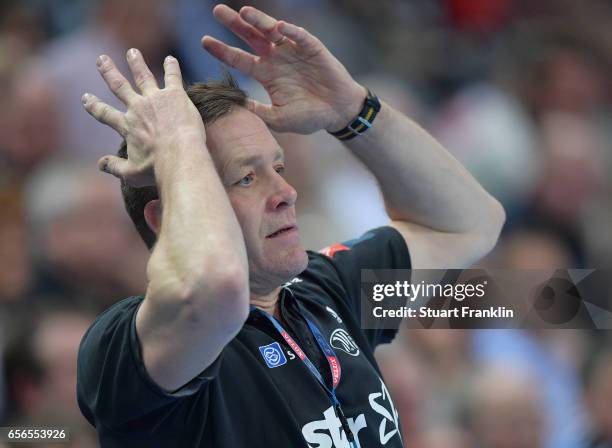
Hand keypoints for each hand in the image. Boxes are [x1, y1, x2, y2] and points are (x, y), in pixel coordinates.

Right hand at [82, 49, 204, 186]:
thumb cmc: (157, 169)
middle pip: (119, 86)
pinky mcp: (175, 95)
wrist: (179, 157)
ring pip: (143, 76)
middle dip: (109, 72)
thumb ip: (114, 168)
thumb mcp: (131, 174)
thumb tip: (99, 165)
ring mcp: (156, 99)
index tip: (85, 97)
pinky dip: (171, 67)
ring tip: (133, 52)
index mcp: (127, 127)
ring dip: (137, 63)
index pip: (105, 114)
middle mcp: (138, 109)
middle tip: (102, 59)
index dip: (94, 105)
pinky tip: (171, 59)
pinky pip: (172, 77)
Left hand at [202, 4, 366, 134]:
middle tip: (217, 11)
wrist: (337, 113)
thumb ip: (257, 111)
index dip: (222, 50)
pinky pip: (299, 36)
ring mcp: (294, 51)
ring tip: (244, 13)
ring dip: (259, 21)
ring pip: (272, 31)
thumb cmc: (309, 117)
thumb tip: (233, 104)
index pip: (239, 59)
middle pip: (251, 37)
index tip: (204, 41)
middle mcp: (277, 58)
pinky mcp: (312, 48)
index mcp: (266, 74)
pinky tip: (280, 27)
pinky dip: (291, 31)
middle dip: (235, 24)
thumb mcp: (278, 118)